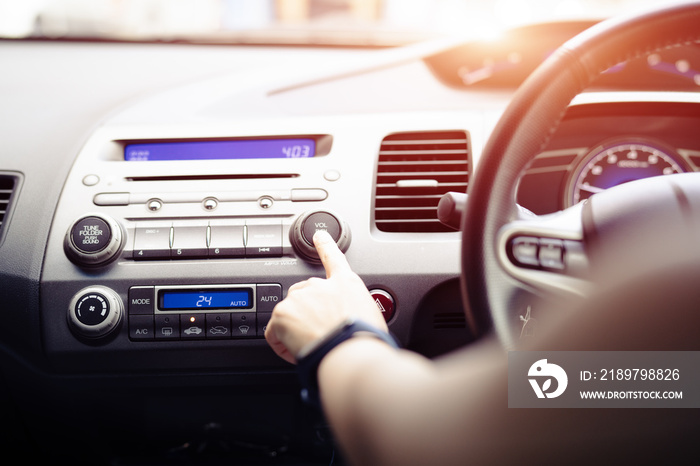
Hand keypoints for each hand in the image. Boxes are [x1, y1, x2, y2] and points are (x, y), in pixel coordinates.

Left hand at [265, 230, 386, 363]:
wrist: (350, 352)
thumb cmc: (363, 339)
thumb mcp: (370, 316)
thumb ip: (354, 311)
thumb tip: (347, 322)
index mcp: (345, 283)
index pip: (333, 257)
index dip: (325, 245)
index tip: (319, 235)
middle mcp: (319, 285)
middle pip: (304, 296)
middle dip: (307, 314)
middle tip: (320, 334)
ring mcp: (299, 297)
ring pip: (289, 316)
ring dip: (296, 330)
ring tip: (314, 345)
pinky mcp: (282, 314)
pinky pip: (275, 333)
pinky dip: (282, 344)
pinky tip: (297, 351)